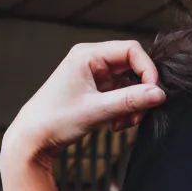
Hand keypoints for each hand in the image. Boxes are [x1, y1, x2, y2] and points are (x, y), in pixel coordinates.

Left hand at [1, 40, 165, 166]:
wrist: (32, 139)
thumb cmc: (55, 120)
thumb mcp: (97, 110)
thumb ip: (130, 100)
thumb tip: (159, 94)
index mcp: (87, 55)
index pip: (131, 50)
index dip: (147, 70)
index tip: (153, 93)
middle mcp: (90, 61)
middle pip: (131, 67)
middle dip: (139, 91)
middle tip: (140, 113)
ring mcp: (92, 77)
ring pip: (127, 84)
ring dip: (132, 104)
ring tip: (124, 123)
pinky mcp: (93, 92)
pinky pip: (119, 96)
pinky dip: (122, 110)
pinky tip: (114, 125)